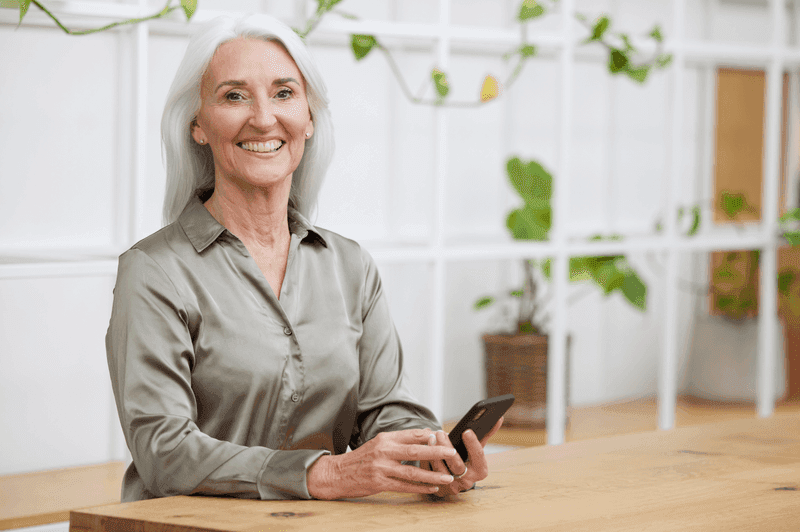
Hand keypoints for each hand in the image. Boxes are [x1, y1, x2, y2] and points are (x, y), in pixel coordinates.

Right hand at [307, 428, 459, 499]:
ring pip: (411, 473)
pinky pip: (404, 486)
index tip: (444, 437)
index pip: (410, 435)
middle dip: (436, 453)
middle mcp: (383, 452)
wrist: (338, 473)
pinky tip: (432, 488)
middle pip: (414, 452)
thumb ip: (400, 440)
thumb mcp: (378, 443)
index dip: (429, 436)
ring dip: (432, 475)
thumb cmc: (362, 458)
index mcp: (384, 439)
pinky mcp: (379, 483)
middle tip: (452, 453)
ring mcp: (381, 468)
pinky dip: (420, 488)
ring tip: (448, 477)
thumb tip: (425, 435)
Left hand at [421, 417, 503, 496]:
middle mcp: (468, 481)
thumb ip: (487, 434)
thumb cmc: (467, 459)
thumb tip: (499, 417)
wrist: (456, 480)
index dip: (473, 444)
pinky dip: (426, 460)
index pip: (478, 457)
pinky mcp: (439, 489)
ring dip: (434, 453)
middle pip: (457, 465)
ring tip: (430, 437)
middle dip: (447, 447)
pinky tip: (423, 448)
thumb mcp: (477, 449)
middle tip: (440, 432)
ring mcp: (453, 487)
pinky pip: (430, 474)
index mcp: (481, 471)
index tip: (466, 431)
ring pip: (440, 470)